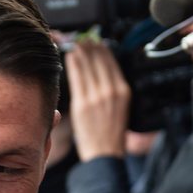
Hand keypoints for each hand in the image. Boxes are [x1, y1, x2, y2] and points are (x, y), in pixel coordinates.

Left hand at [65, 40, 129, 160]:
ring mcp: (96, 97)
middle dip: (90, 47)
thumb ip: (112, 91)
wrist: (104, 154)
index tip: (95, 41)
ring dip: (81, 52)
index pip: (111, 63)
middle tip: (83, 38)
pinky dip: (73, 64)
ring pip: (88, 66)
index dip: (102, 49)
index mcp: (123, 91)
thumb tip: (101, 75)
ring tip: (76, 43)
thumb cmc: (111, 134)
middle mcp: (111, 91)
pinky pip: (77, 78)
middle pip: (99, 61)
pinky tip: (70, 56)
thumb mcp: (120, 108)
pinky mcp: (83, 104)